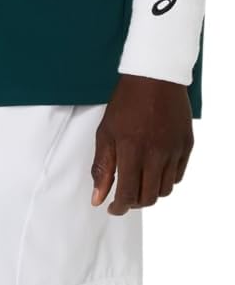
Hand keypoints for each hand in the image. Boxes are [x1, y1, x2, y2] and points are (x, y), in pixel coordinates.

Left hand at [90, 73, 194, 214]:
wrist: (155, 76)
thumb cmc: (126, 102)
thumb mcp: (106, 131)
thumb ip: (102, 167)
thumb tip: (98, 198)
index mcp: (132, 149)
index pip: (128, 194)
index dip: (119, 207)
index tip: (112, 208)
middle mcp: (156, 153)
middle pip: (148, 197)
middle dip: (134, 202)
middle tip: (125, 196)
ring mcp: (174, 150)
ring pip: (165, 190)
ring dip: (150, 192)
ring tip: (140, 181)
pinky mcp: (187, 145)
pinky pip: (178, 175)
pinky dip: (166, 179)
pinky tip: (155, 169)